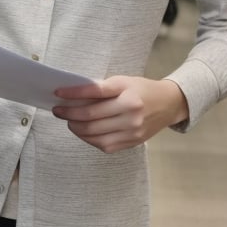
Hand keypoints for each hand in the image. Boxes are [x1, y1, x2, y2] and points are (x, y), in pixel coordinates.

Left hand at [52, 76, 188, 152]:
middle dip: (69, 114)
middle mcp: (131, 113)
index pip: (94, 92)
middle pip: (90, 116)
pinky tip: (83, 131)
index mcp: (128, 93)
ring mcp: (132, 130)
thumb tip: (73, 96)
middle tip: (58, 111)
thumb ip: (102, 88)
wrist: (168, 104)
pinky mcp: (132, 142)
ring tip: (69, 121)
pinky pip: (104, 144)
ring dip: (76, 128)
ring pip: (94, 134)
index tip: (58, 93)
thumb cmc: (142, 90)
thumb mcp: (123, 82)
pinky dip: (89, 138)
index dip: (73, 94)